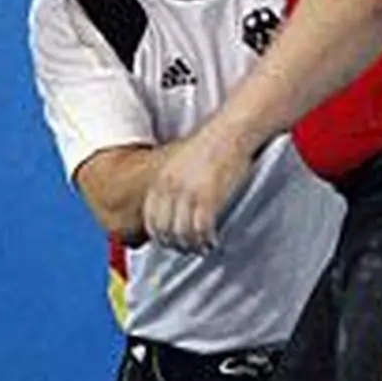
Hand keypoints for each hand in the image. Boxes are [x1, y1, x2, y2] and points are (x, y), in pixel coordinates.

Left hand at [142, 117, 256, 250]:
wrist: (230, 131)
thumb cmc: (212, 145)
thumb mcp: (181, 162)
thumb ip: (174, 183)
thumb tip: (176, 206)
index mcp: (160, 179)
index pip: (150, 219)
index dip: (160, 236)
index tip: (173, 241)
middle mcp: (169, 187)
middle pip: (163, 231)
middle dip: (176, 245)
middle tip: (190, 249)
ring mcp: (187, 193)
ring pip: (181, 235)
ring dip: (192, 246)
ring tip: (204, 247)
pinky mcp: (207, 197)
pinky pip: (200, 230)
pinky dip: (206, 241)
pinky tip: (214, 241)